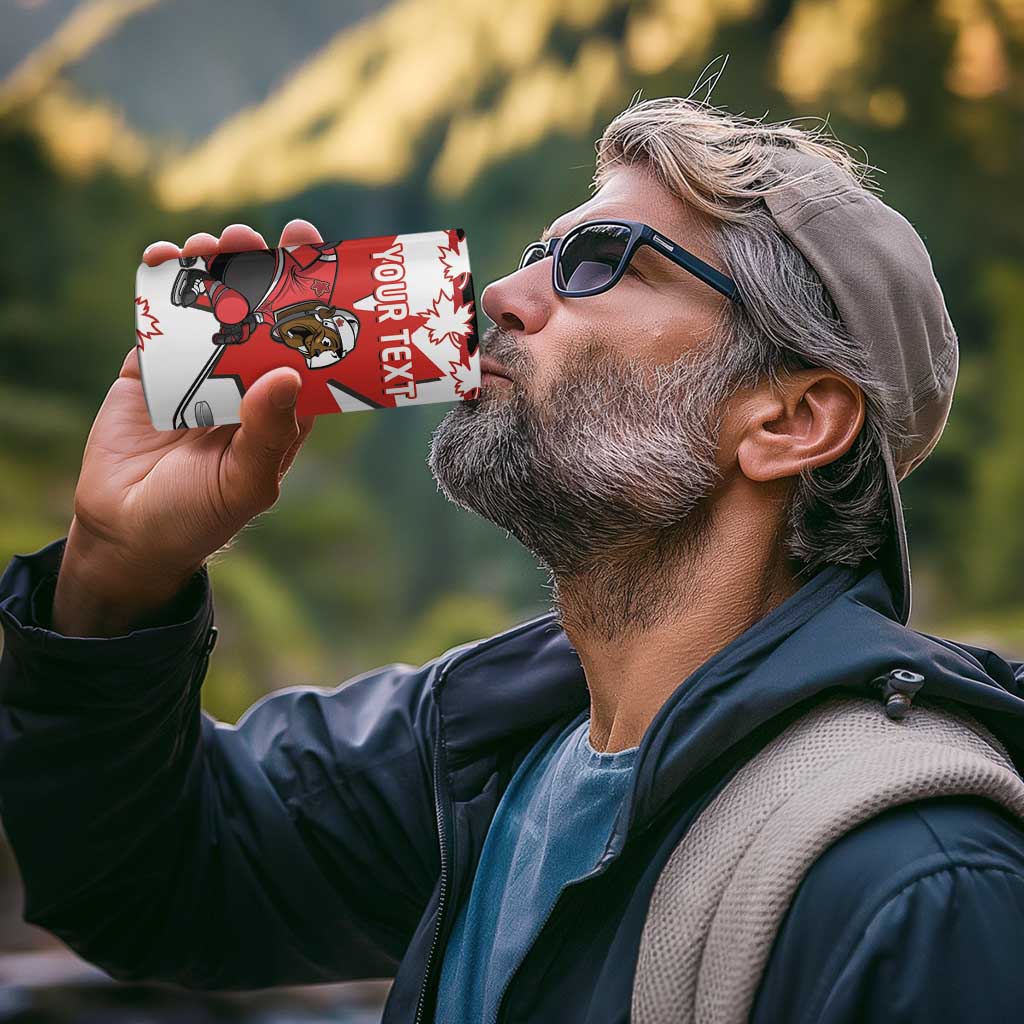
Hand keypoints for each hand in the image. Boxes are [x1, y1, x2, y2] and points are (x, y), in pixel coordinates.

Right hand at [52, 221, 324, 636]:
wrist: (126, 534)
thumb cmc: (199, 517)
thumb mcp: (245, 482)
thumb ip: (268, 432)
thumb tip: (288, 373)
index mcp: (281, 406)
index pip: (306, 343)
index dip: (313, 299)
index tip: (317, 254)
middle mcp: (245, 381)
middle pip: (260, 313)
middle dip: (261, 270)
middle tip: (259, 236)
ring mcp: (197, 371)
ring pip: (211, 308)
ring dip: (214, 269)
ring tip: (212, 242)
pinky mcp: (151, 369)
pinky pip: (158, 319)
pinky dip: (159, 286)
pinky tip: (164, 257)